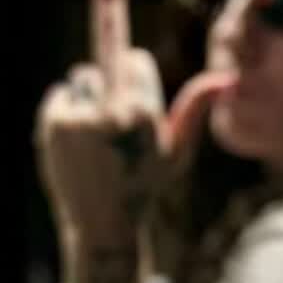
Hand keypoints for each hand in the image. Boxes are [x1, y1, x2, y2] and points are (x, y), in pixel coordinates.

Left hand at [35, 0, 235, 282]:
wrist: (102, 226)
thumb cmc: (144, 187)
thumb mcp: (177, 151)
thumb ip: (196, 108)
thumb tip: (226, 77)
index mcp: (146, 113)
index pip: (135, 56)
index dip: (137, 76)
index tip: (130, 75)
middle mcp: (114, 111)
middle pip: (107, 56)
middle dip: (112, 82)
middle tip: (114, 132)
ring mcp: (81, 115)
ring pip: (83, 77)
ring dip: (88, 100)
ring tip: (95, 145)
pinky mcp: (55, 121)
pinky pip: (61, 94)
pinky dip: (66, 113)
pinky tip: (77, 147)